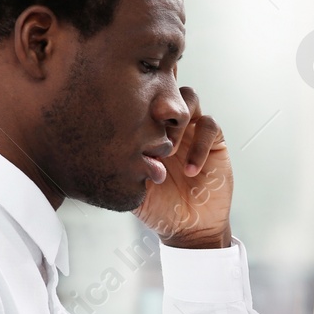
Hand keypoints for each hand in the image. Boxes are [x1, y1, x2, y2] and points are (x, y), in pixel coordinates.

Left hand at [135, 86, 232, 248]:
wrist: (188, 228)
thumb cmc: (159, 209)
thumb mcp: (130, 187)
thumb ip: (119, 166)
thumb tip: (99, 147)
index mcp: (147, 130)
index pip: (143, 96)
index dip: (139, 85)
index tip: (128, 92)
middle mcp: (170, 125)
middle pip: (168, 85)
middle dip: (160, 99)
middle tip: (151, 125)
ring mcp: (192, 131)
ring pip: (190, 98)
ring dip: (179, 121)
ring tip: (170, 150)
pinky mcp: (214, 143)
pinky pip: (209, 125)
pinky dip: (199, 144)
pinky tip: (190, 169)